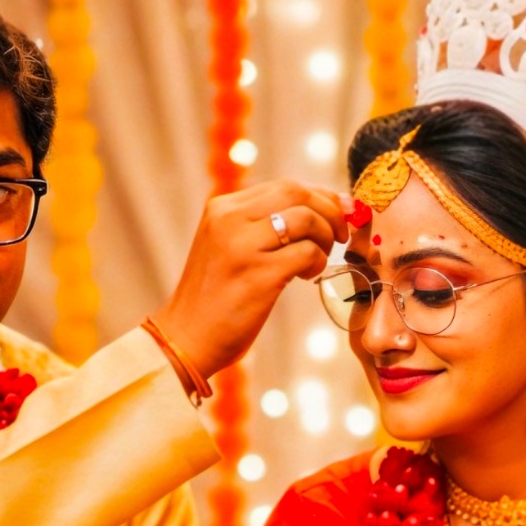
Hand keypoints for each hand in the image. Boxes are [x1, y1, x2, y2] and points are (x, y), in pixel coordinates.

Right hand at [152, 180, 349, 379]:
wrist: (186, 338)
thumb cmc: (215, 297)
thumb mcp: (228, 247)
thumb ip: (262, 225)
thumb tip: (324, 206)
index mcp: (221, 208)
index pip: (284, 186)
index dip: (320, 197)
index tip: (339, 214)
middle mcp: (229, 219)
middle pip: (297, 193)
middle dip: (330, 211)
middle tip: (340, 236)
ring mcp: (243, 246)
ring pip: (306, 219)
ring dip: (325, 238)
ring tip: (317, 259)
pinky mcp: (258, 274)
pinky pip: (307, 253)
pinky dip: (317, 262)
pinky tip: (306, 276)